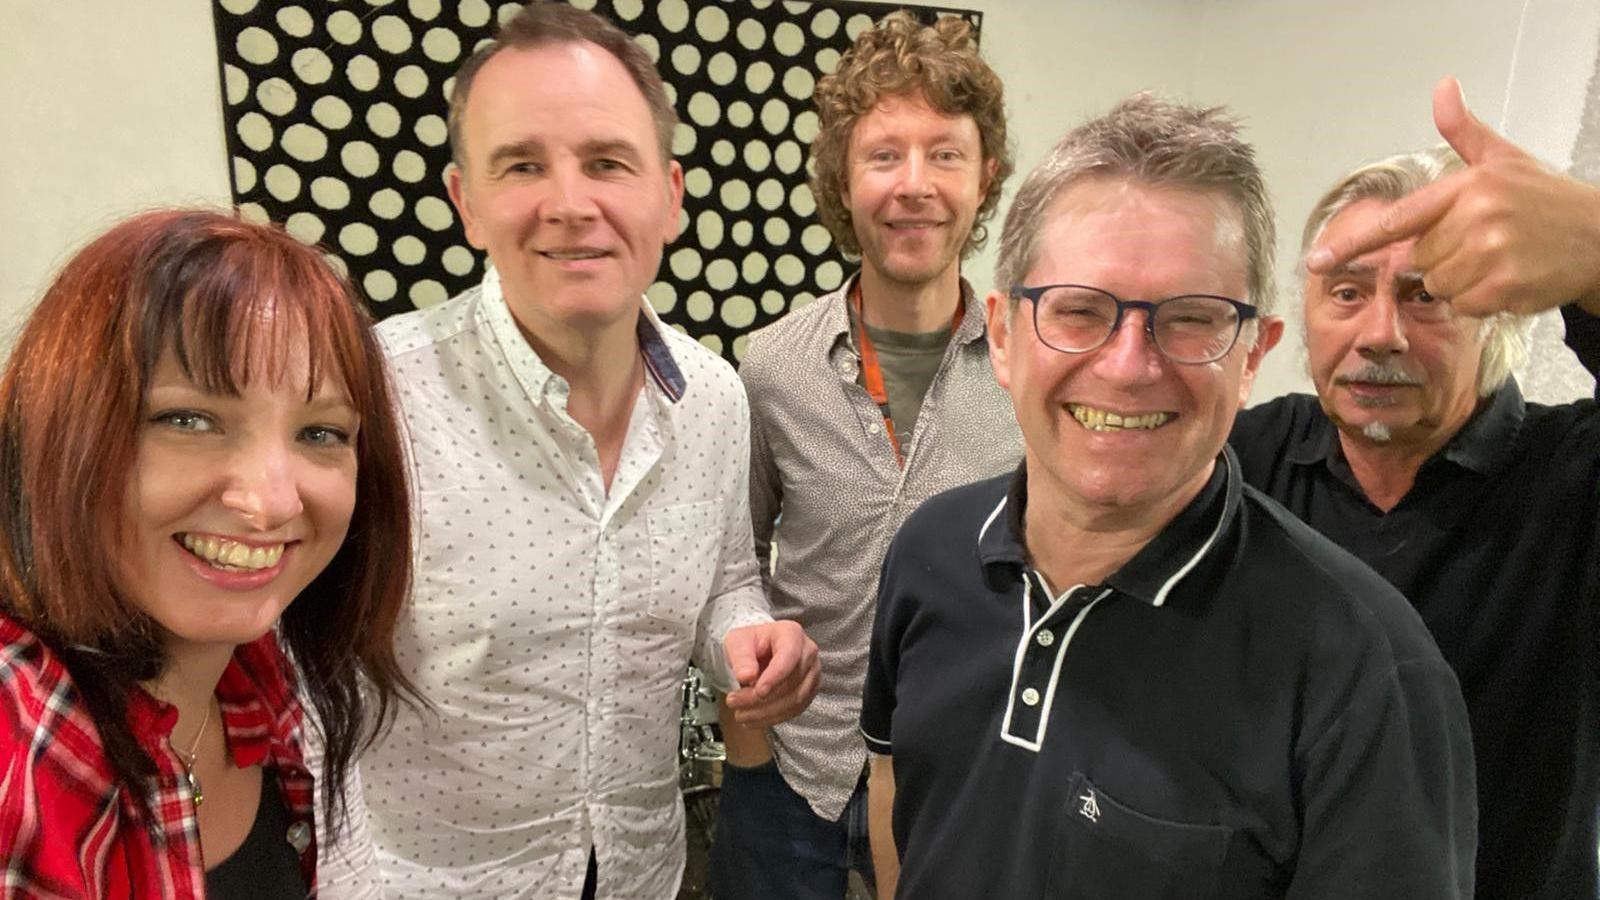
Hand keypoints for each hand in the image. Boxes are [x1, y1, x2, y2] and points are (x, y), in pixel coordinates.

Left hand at [721, 620, 820, 727]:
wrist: (759, 650)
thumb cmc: (751, 642)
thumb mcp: (738, 641)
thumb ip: (741, 657)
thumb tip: (746, 676)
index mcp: (792, 634)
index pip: (789, 657)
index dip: (775, 677)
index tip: (758, 692)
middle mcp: (808, 653)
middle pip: (792, 682)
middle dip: (761, 698)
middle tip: (734, 702)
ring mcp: (812, 673)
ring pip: (795, 700)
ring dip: (766, 712)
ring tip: (740, 713)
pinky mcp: (809, 691)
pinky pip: (795, 710)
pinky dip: (773, 718)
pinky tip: (753, 718)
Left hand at [1307, 76, 1599, 316]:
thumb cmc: (1544, 200)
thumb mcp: (1503, 159)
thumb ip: (1464, 131)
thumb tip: (1442, 88)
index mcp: (1467, 187)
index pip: (1396, 221)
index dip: (1353, 243)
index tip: (1317, 260)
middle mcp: (1476, 218)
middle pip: (1420, 261)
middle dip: (1445, 258)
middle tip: (1486, 243)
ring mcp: (1491, 254)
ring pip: (1440, 286)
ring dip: (1463, 282)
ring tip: (1500, 260)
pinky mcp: (1505, 287)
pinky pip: (1465, 305)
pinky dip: (1482, 300)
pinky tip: (1509, 280)